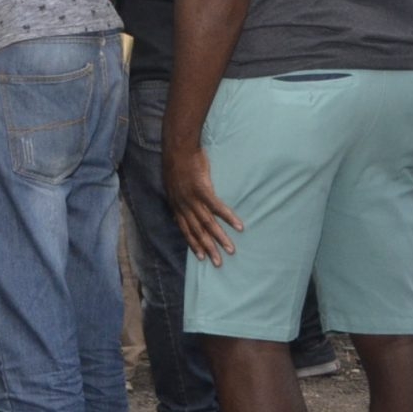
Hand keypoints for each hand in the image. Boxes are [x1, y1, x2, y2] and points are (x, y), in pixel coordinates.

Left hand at [164, 141, 241, 266]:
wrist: (178, 148)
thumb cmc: (178, 165)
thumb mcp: (174, 186)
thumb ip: (179, 200)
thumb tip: (180, 211)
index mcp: (176, 205)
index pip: (185, 230)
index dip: (193, 244)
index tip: (200, 257)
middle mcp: (183, 205)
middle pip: (197, 231)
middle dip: (207, 248)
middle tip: (218, 263)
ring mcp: (192, 198)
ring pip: (207, 223)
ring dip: (220, 237)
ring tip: (231, 250)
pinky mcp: (202, 189)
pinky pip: (217, 207)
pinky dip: (228, 217)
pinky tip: (238, 226)